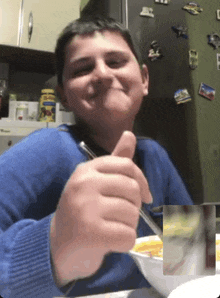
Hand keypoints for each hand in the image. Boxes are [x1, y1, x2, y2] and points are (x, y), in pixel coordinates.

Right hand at [50, 131, 151, 286]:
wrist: (57, 248)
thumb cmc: (82, 212)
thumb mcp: (96, 182)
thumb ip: (115, 161)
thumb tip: (130, 134)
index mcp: (86, 169)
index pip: (126, 165)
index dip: (142, 181)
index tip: (144, 196)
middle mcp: (84, 184)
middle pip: (132, 189)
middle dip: (134, 206)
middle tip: (119, 216)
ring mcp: (86, 207)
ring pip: (132, 213)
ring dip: (128, 226)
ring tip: (111, 229)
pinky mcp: (91, 233)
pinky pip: (128, 236)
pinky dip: (125, 244)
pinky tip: (110, 243)